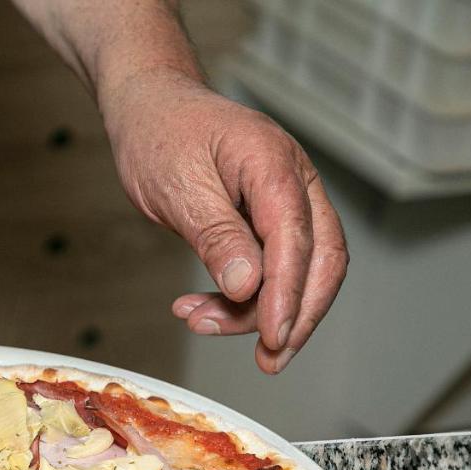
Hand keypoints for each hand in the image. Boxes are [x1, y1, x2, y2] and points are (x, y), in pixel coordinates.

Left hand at [103, 72, 347, 372]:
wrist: (150, 108)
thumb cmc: (160, 136)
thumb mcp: (179, 187)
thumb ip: (216, 236)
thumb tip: (248, 285)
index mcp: (274, 165)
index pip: (297, 241)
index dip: (288, 296)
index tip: (273, 339)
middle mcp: (292, 182)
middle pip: (320, 260)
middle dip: (296, 316)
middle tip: (268, 360)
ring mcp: (285, 200)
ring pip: (298, 270)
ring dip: (256, 310)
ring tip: (198, 322)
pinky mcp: (268, 218)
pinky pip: (272, 266)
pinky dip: (243, 296)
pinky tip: (202, 310)